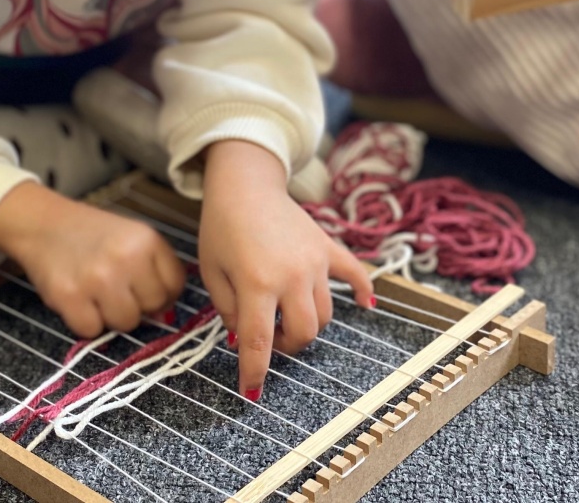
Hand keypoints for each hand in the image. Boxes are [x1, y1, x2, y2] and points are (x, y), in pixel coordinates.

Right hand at [0, 182, 185, 337]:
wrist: (44, 224)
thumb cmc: (95, 235)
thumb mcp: (134, 238)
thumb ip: (156, 270)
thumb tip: (165, 316)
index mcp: (147, 240)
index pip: (175, 287)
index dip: (161, 292)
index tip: (142, 286)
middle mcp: (125, 258)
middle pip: (153, 308)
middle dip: (137, 304)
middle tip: (116, 288)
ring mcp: (97, 278)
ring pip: (126, 323)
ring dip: (112, 315)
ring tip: (97, 293)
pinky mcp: (69, 297)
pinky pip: (92, 331)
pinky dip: (84, 321)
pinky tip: (79, 299)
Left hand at [199, 140, 374, 398]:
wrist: (245, 186)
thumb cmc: (221, 229)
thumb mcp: (212, 274)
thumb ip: (228, 312)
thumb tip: (246, 340)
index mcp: (256, 283)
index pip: (259, 342)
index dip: (255, 372)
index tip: (252, 391)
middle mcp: (292, 275)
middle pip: (304, 333)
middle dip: (286, 346)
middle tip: (269, 336)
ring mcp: (315, 262)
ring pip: (324, 314)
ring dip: (307, 324)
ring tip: (287, 315)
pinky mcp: (328, 248)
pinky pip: (356, 274)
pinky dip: (363, 292)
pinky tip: (367, 305)